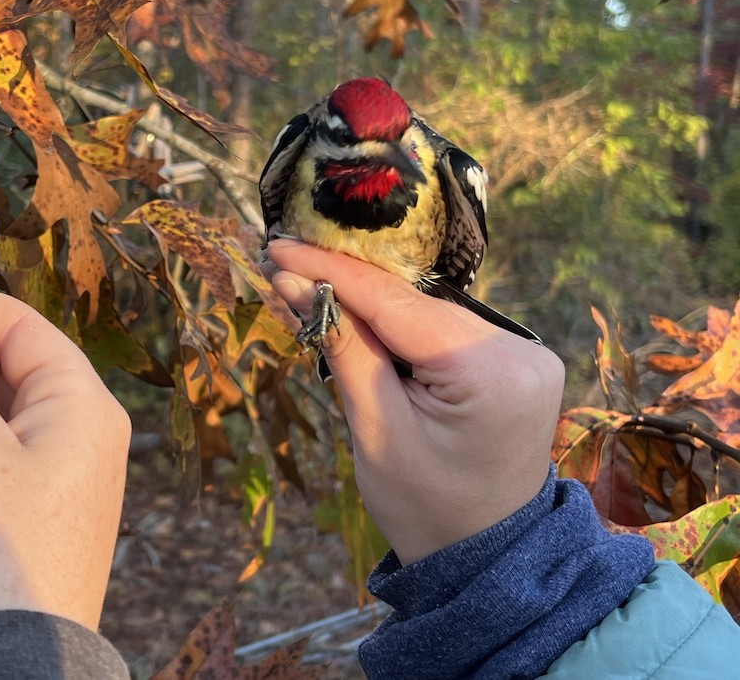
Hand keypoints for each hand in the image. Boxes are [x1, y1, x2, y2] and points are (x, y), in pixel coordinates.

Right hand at [265, 238, 563, 563]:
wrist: (486, 558)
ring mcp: (526, 353)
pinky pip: (446, 327)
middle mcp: (521, 350)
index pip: (395, 303)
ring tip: (309, 288)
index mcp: (492, 372)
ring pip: (427, 309)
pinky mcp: (518, 360)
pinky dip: (400, 324)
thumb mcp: (375, 430)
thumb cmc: (424, 508)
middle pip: (413, 301)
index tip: (278, 247)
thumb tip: (293, 281)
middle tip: (282, 262)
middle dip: (346, 283)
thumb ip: (341, 348)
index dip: (331, 271)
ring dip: (370, 303)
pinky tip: (358, 319)